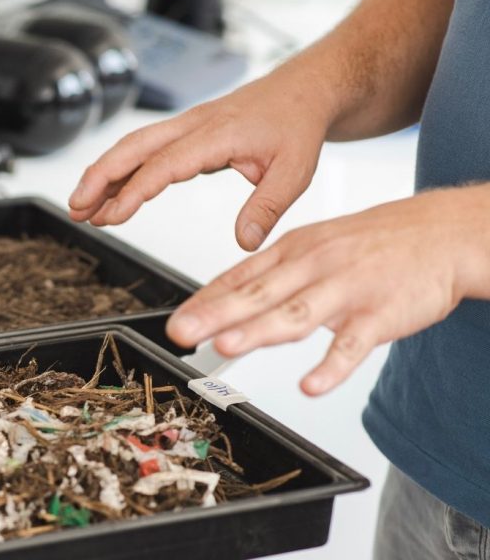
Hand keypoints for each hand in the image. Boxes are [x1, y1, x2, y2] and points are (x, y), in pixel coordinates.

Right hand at [69, 73, 334, 249]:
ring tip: (82, 208)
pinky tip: (110, 194)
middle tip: (77, 209)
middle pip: (132, 147)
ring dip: (103, 175)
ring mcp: (185, 127)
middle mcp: (193, 126)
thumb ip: (268, 207)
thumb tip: (244, 242)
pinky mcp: (185, 133)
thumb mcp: (295, 171)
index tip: (111, 216)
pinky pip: (144, 149)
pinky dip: (121, 171)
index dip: (133, 191)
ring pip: (132, 146)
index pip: (163, 165)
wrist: (303, 92)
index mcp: (216, 134)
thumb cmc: (297, 126)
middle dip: (98, 177)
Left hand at [165, 186, 489, 394]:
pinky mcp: (380, 315)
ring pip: (297, 314)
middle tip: (181, 333)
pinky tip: (310, 385)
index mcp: (293, 250)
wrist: (443, 232)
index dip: (205, 301)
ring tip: (226, 347)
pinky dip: (332, 366)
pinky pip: (353, 345)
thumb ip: (270, 275)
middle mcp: (313, 266)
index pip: (240, 278)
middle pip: (258, 294)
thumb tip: (221, 299)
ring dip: (259, 331)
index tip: (176, 322)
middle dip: (215, 315)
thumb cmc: (371, 243)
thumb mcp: (314, 245)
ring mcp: (347, 290)